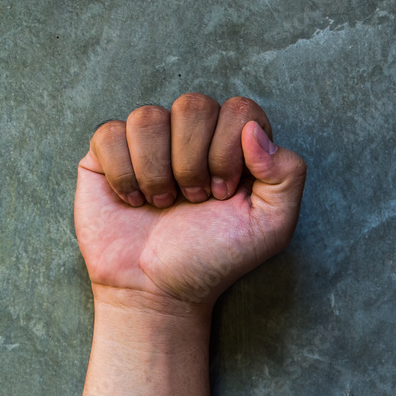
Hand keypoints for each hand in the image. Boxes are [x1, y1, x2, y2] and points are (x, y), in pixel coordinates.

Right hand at [74, 94, 306, 316]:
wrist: (158, 291)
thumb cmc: (214, 258)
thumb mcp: (272, 226)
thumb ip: (287, 173)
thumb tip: (254, 131)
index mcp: (235, 142)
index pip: (240, 110)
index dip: (229, 151)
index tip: (222, 195)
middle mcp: (193, 133)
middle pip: (193, 105)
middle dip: (193, 164)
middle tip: (194, 201)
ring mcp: (149, 140)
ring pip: (148, 117)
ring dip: (156, 172)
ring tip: (162, 203)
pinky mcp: (108, 153)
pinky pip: (110, 134)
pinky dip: (123, 175)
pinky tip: (133, 201)